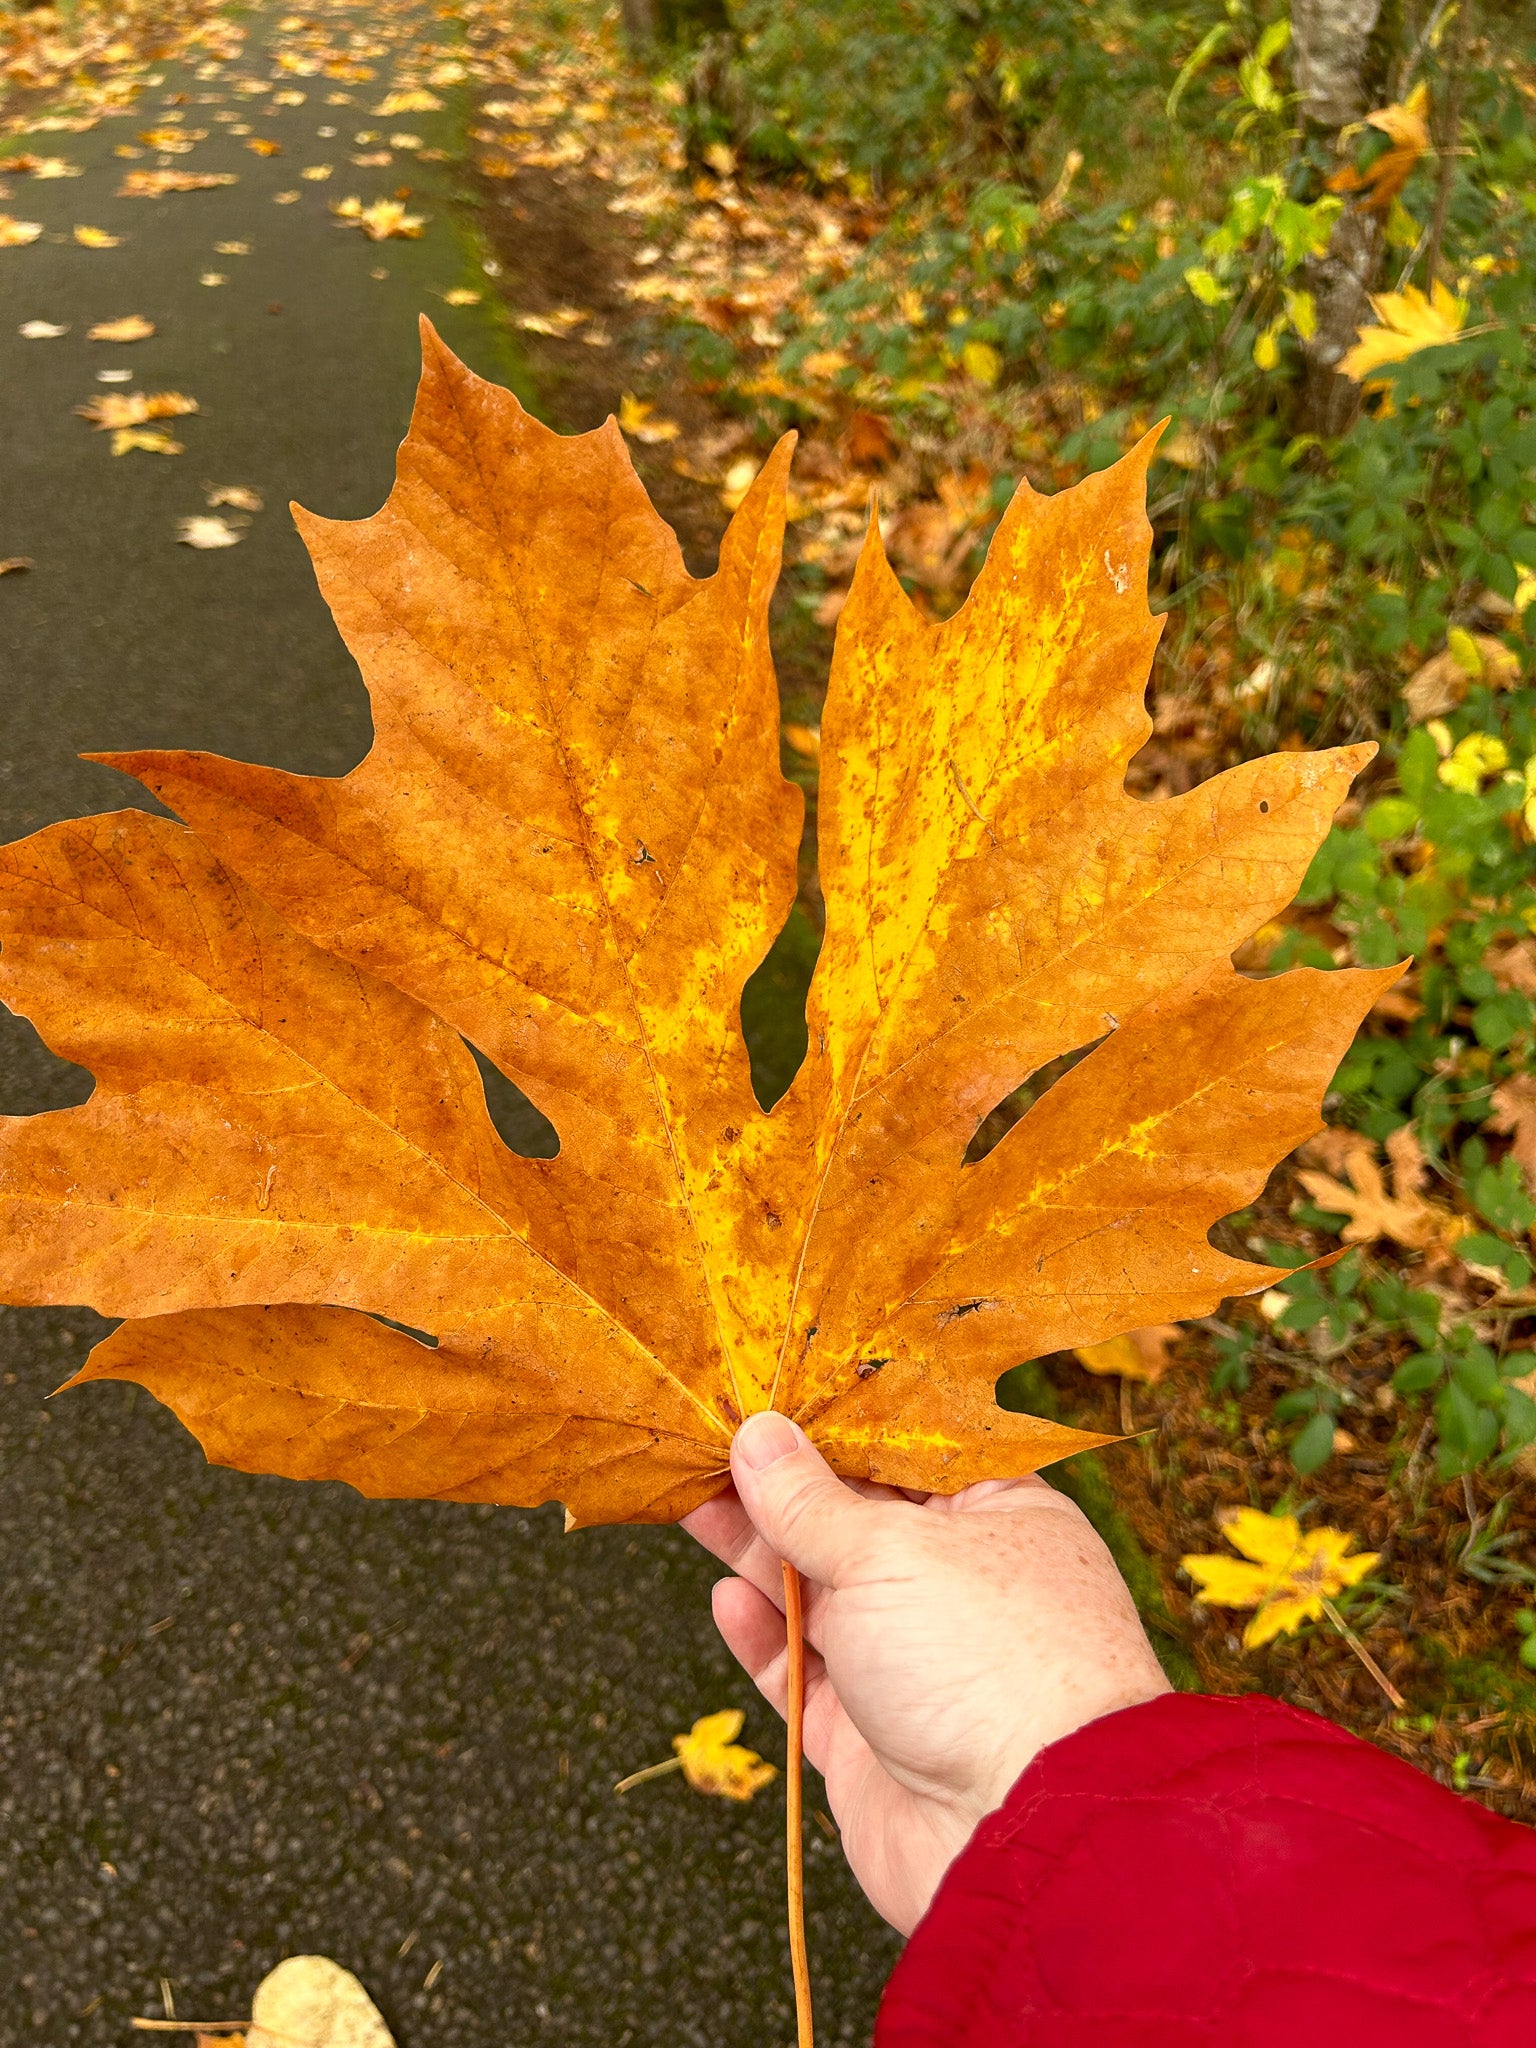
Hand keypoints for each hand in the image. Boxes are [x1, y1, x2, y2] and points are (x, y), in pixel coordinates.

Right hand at [682, 1411, 1169, 1933]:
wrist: (1020, 1837)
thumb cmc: (988, 1661)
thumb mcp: (890, 1552)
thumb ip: (809, 1500)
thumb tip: (759, 1435)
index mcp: (998, 1519)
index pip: (907, 1455)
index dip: (836, 1424)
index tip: (768, 1392)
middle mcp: (959, 1587)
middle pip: (855, 1522)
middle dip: (781, 1487)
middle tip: (706, 1442)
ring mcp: (914, 1663)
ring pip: (818, 1594)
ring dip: (757, 1552)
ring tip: (692, 1502)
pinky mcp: (869, 1736)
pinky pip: (802, 1675)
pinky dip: (762, 1638)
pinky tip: (725, 1598)